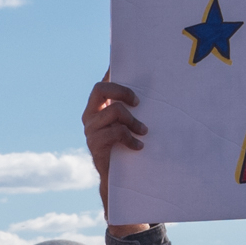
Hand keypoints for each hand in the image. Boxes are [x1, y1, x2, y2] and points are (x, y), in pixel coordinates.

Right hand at [83, 78, 154, 238]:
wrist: (118, 181)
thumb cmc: (128, 149)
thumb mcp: (130, 126)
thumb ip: (134, 111)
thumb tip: (156, 93)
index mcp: (97, 108)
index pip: (103, 83)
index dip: (112, 72)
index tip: (122, 63)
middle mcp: (90, 116)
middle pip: (101, 89)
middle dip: (122, 91)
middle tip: (139, 101)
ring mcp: (90, 131)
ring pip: (114, 111)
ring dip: (133, 121)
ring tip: (144, 131)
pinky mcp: (96, 145)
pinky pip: (115, 132)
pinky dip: (130, 138)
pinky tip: (139, 146)